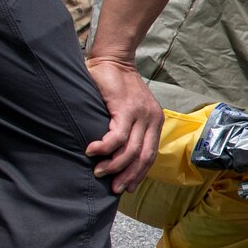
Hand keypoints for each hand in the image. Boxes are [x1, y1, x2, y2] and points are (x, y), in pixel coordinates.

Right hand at [83, 57, 163, 193]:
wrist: (113, 58)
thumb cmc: (115, 85)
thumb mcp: (128, 109)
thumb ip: (127, 128)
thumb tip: (114, 154)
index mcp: (155, 121)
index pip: (151, 154)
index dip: (139, 173)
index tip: (127, 187)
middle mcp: (152, 119)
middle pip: (144, 157)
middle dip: (129, 176)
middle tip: (114, 188)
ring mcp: (140, 114)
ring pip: (130, 150)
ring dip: (114, 166)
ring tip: (99, 172)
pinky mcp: (126, 108)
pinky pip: (117, 136)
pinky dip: (104, 148)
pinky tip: (92, 152)